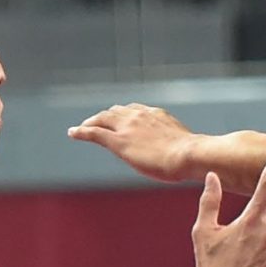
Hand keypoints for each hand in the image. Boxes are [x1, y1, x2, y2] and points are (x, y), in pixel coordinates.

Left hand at [68, 102, 199, 183]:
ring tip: (82, 127)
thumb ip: (177, 144)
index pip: (135, 110)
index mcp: (156, 114)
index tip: (119, 118)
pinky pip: (94, 133)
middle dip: (105, 116)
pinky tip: (73, 133)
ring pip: (102, 119)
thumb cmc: (193, 156)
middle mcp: (139, 115)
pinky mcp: (118, 141)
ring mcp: (128, 127)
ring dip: (91, 122)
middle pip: (115, 111)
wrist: (188, 155)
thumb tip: (185, 155)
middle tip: (96, 122)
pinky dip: (81, 131)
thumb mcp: (185, 145)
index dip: (124, 114)